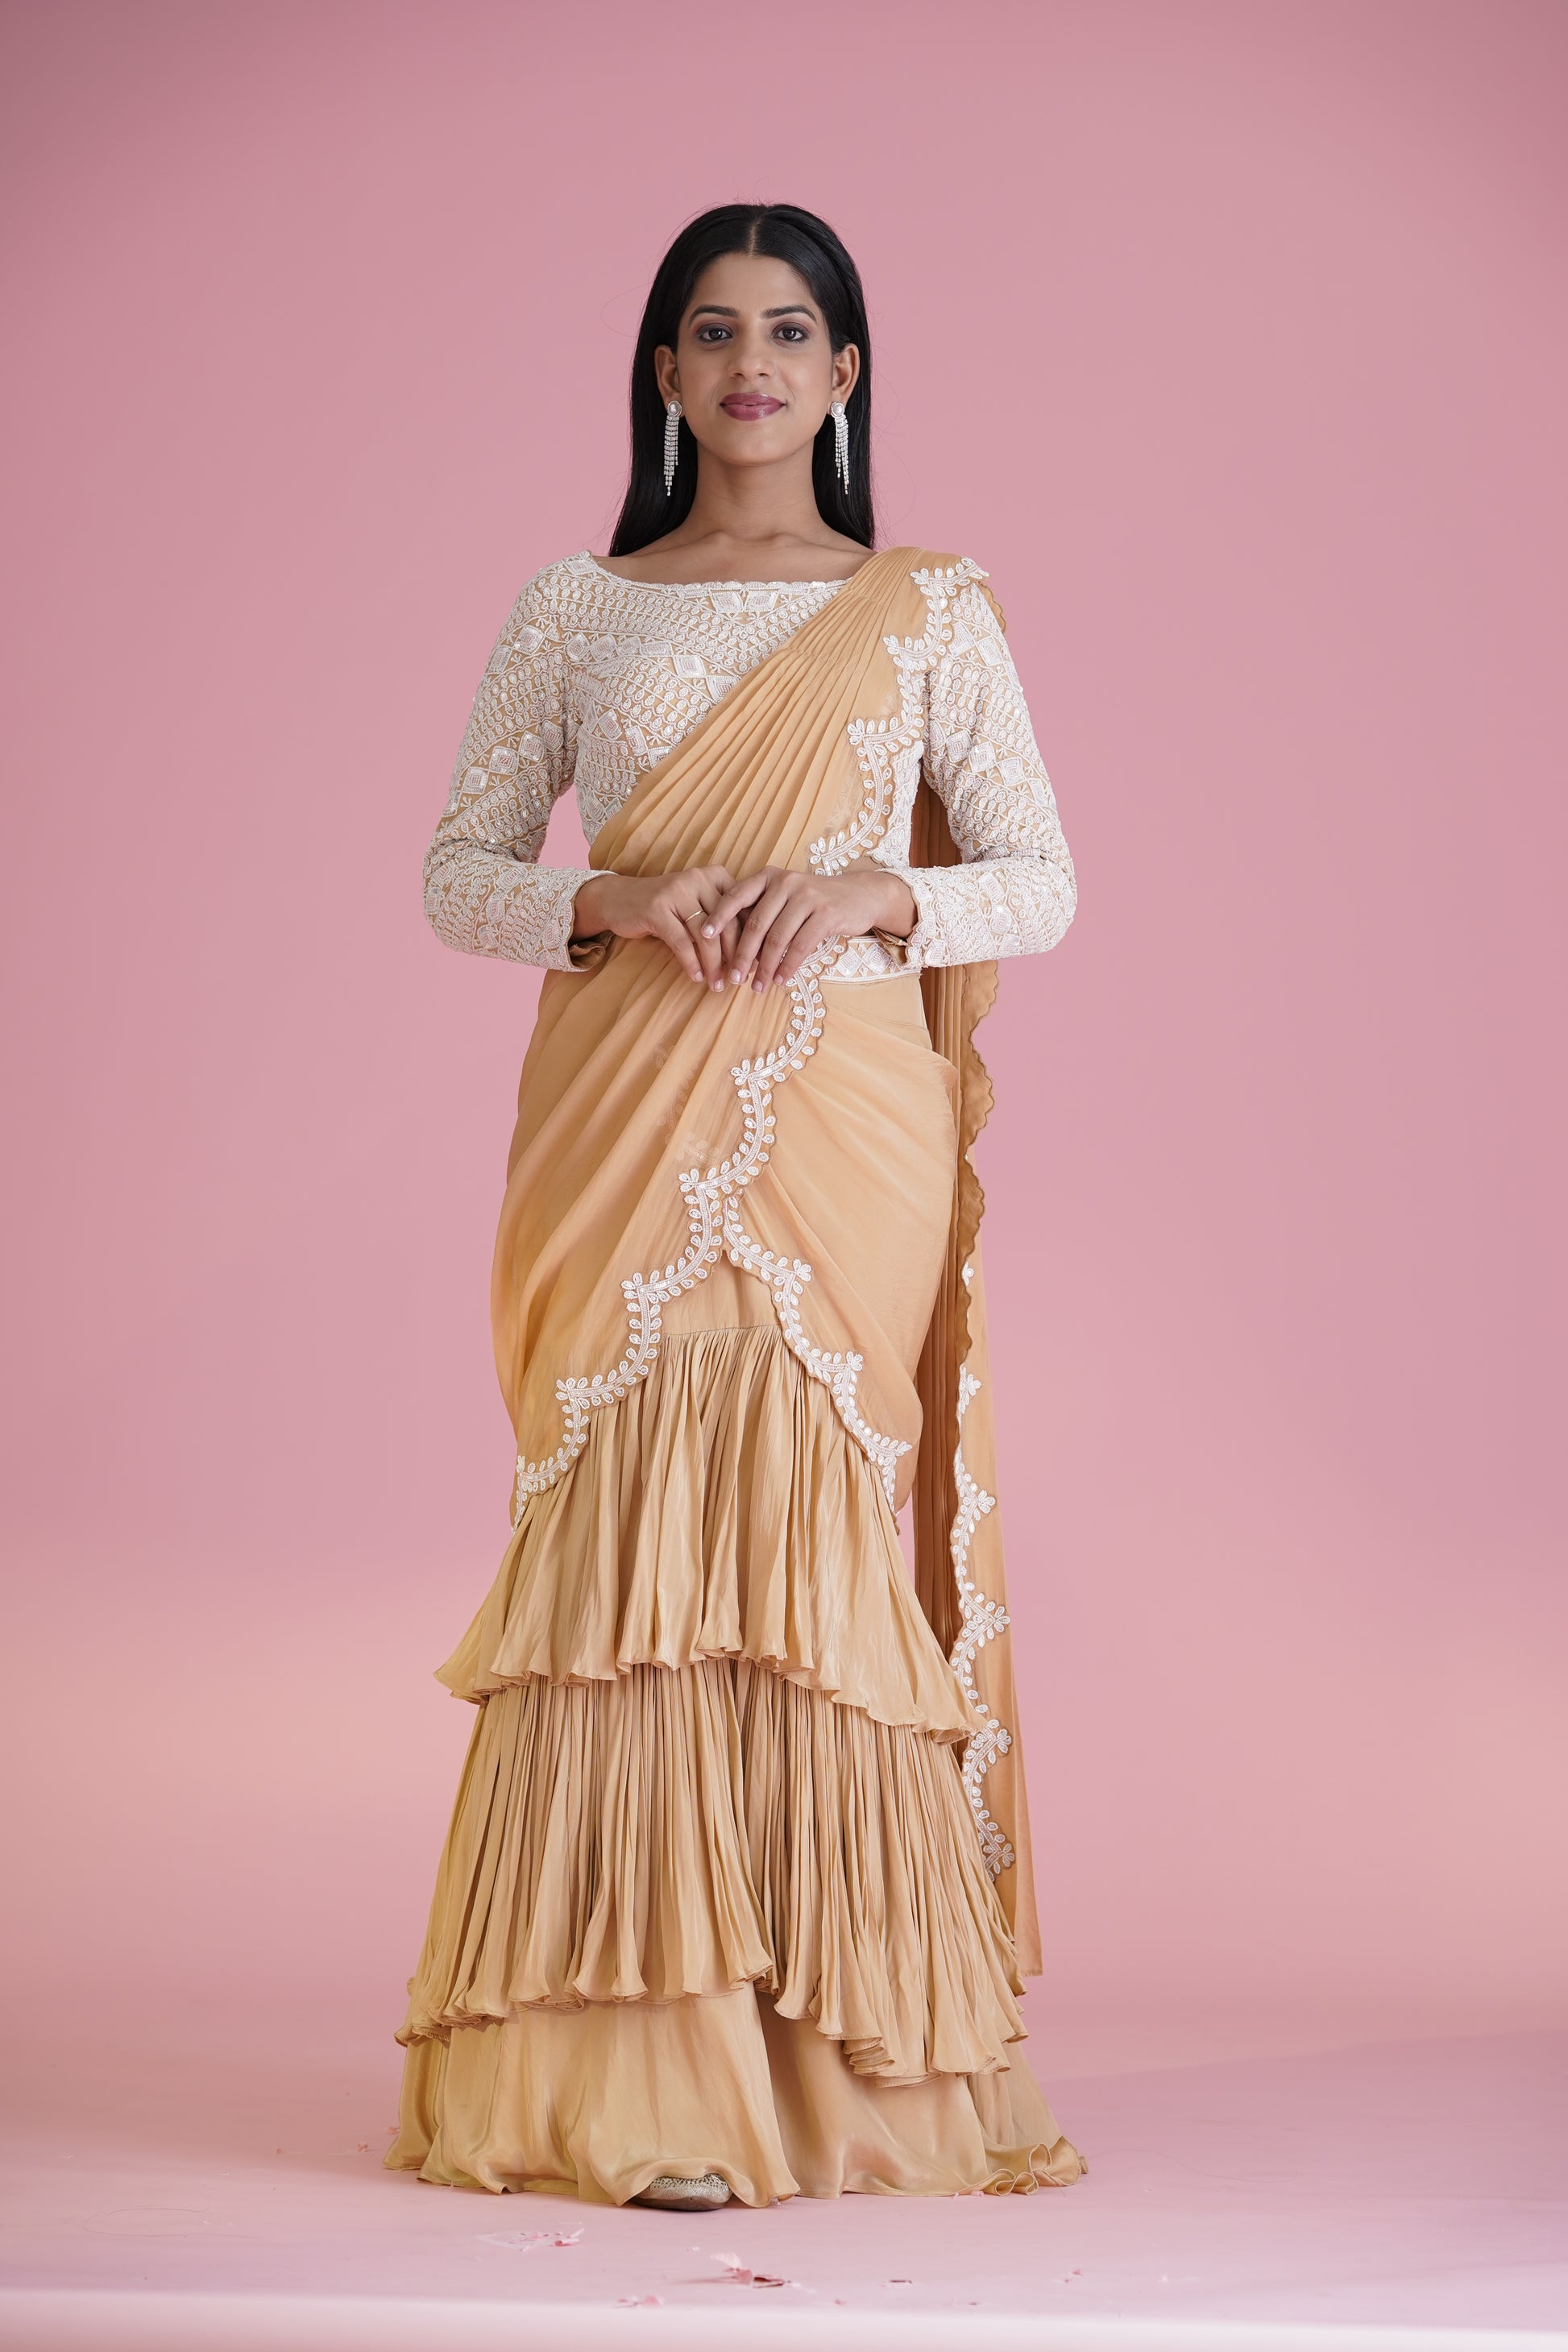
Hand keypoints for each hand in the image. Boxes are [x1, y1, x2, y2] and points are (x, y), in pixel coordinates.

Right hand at [570, 865, 741, 988]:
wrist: (618, 899)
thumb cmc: (666, 908)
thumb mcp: (697, 906)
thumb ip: (722, 919)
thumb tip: (752, 951)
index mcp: (715, 876)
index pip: (742, 910)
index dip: (751, 939)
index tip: (755, 964)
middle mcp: (698, 879)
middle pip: (727, 923)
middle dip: (735, 956)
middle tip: (739, 979)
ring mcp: (676, 892)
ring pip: (705, 936)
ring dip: (713, 964)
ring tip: (717, 984)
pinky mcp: (656, 909)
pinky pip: (681, 942)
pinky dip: (691, 963)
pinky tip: (696, 977)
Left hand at [703, 863, 916, 991]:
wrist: (859, 895)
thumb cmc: (814, 901)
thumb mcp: (786, 897)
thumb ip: (762, 912)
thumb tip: (732, 947)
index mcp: (769, 877)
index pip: (736, 895)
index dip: (719, 917)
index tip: (704, 937)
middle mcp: (786, 882)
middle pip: (755, 924)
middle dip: (741, 955)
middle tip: (732, 978)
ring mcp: (807, 896)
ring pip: (777, 939)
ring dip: (765, 967)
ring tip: (757, 986)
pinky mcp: (826, 914)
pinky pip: (800, 946)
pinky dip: (788, 966)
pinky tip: (781, 980)